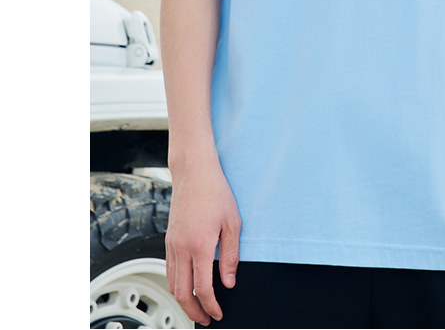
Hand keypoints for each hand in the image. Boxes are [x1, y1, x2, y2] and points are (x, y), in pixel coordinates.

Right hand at [165, 159, 241, 326]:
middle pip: (182, 294)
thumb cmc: (216, 192)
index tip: (217, 314)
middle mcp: (182, 248)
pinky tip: (187, 285)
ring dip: (183, 300)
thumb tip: (229, 283)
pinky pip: (169, 269)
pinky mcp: (168, 239)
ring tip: (197, 306)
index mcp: (200, 246)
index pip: (203, 289)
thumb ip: (230, 256)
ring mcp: (172, 244)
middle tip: (206, 319)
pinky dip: (176, 284)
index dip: (210, 307)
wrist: (194, 172)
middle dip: (193, 312)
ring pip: (172, 284)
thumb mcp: (233, 223)